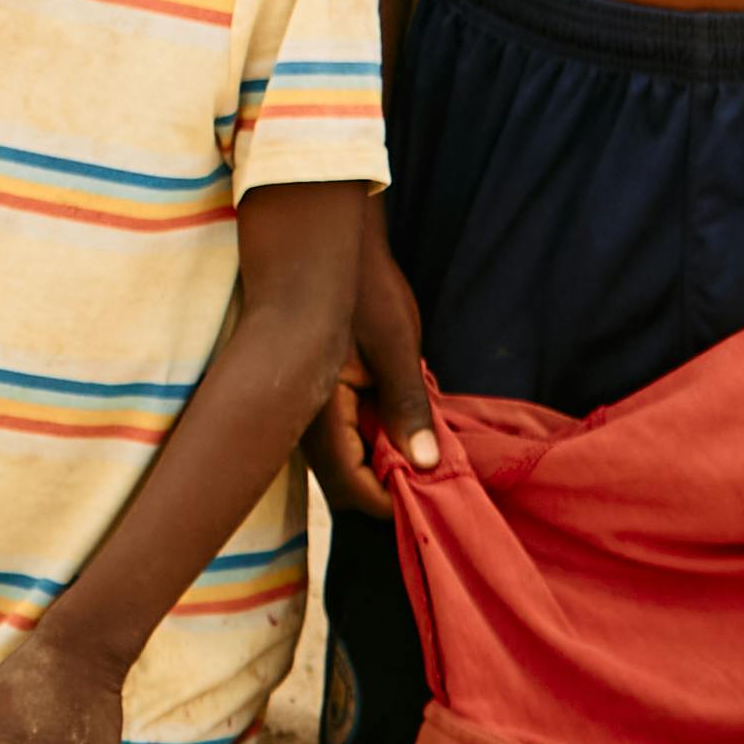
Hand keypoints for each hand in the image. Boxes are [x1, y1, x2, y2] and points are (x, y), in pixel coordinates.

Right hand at [307, 200, 441, 518]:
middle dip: (393, 485)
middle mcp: (305, 420)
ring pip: (349, 460)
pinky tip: (404, 416)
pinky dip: (379, 436)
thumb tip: (426, 464)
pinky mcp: (321, 395)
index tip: (438, 496)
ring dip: (387, 460)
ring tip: (426, 442)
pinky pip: (348, 434)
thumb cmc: (362, 288)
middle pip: (348, 483)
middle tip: (437, 469)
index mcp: (317, 412)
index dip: (395, 501)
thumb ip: (408, 407)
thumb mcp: (394, 346)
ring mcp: (309, 409)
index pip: (354, 488)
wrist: (327, 242)